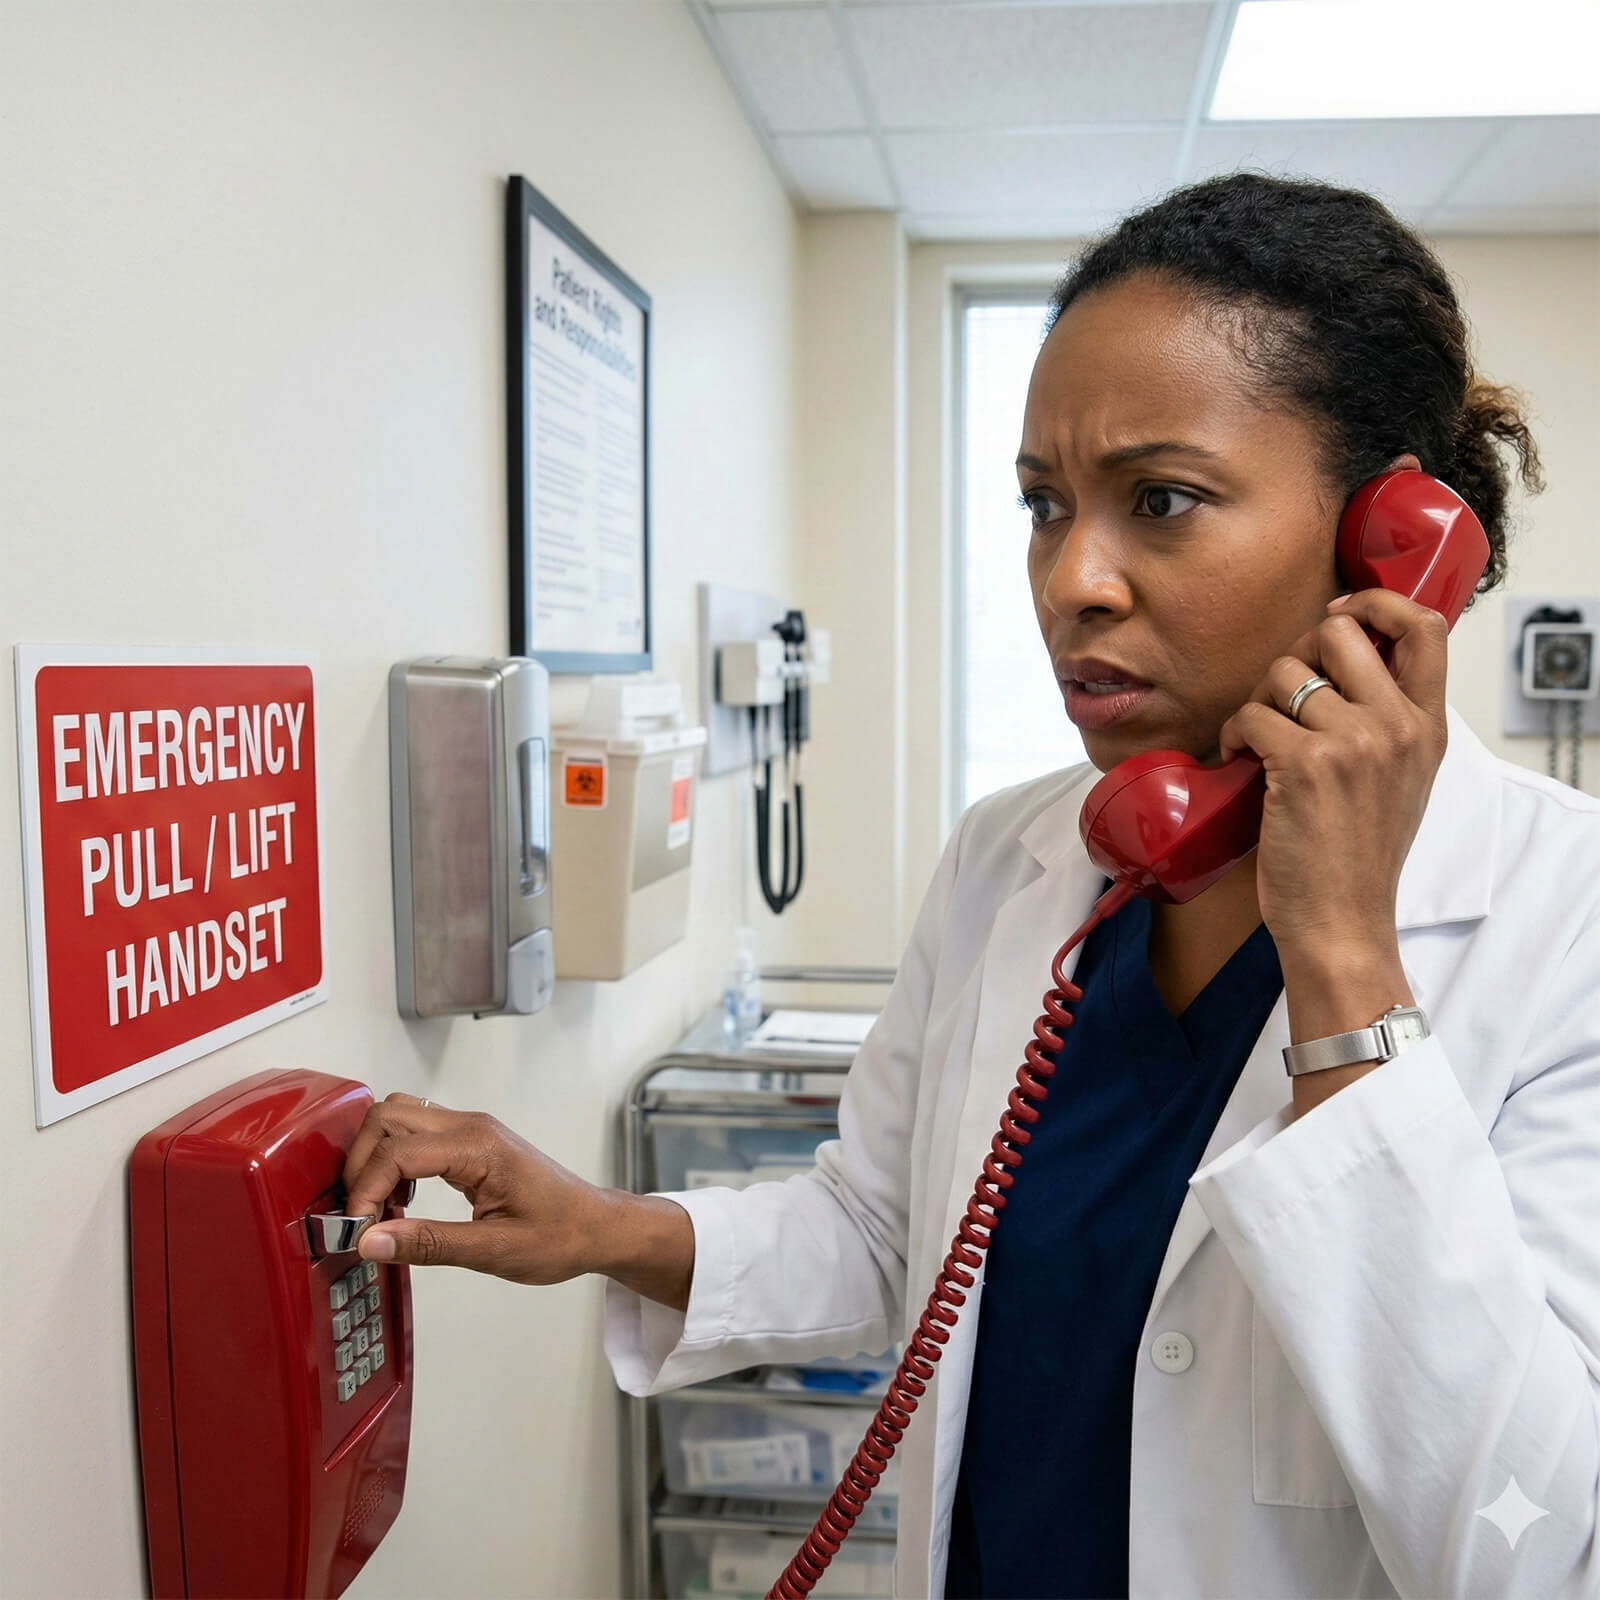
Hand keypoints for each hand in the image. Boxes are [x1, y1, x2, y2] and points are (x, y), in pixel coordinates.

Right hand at [341, 1091, 608, 1282]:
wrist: (596, 1226)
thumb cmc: (558, 1236)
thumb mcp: (494, 1250)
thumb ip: (429, 1244)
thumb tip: (370, 1241)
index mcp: (478, 1146)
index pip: (397, 1151)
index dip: (366, 1189)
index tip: (357, 1230)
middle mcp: (471, 1125)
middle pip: (388, 1117)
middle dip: (361, 1162)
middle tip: (362, 1214)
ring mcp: (470, 1129)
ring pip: (398, 1116)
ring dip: (375, 1156)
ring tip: (381, 1208)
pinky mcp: (470, 1141)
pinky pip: (416, 1132)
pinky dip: (394, 1159)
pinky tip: (403, 1200)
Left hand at [1216, 588, 1448, 960]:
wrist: (1343, 922)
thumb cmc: (1356, 856)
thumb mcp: (1399, 779)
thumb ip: (1384, 721)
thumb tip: (1335, 665)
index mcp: (1427, 726)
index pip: (1425, 626)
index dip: (1375, 603)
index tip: (1339, 614)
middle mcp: (1398, 726)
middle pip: (1337, 632)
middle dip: (1295, 657)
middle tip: (1280, 700)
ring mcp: (1354, 742)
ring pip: (1283, 672)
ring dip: (1256, 702)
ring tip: (1258, 742)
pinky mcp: (1304, 764)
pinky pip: (1251, 714)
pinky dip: (1234, 734)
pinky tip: (1239, 761)